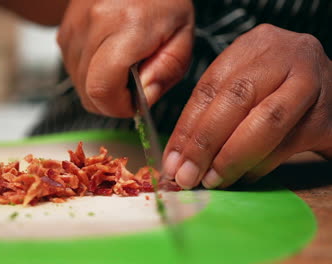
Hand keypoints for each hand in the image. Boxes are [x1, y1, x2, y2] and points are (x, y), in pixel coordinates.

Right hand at [57, 0, 193, 116]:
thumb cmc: (162, 0)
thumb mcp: (182, 36)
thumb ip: (165, 72)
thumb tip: (143, 100)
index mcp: (126, 28)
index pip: (103, 89)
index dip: (119, 107)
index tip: (136, 103)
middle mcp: (92, 26)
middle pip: (88, 93)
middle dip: (112, 101)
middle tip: (133, 85)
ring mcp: (73, 29)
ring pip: (78, 85)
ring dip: (101, 87)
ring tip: (122, 67)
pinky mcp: (64, 32)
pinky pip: (73, 69)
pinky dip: (90, 74)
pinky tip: (108, 58)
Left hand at [162, 24, 331, 188]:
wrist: (331, 90)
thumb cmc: (275, 87)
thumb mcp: (244, 81)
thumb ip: (213, 109)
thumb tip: (179, 155)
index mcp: (255, 44)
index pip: (209, 86)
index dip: (187, 127)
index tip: (171, 160)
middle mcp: (286, 57)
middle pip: (236, 100)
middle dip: (205, 144)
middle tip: (186, 175)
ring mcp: (312, 84)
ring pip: (265, 124)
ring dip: (232, 158)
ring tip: (212, 180)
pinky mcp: (327, 117)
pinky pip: (286, 146)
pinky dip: (258, 166)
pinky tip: (240, 177)